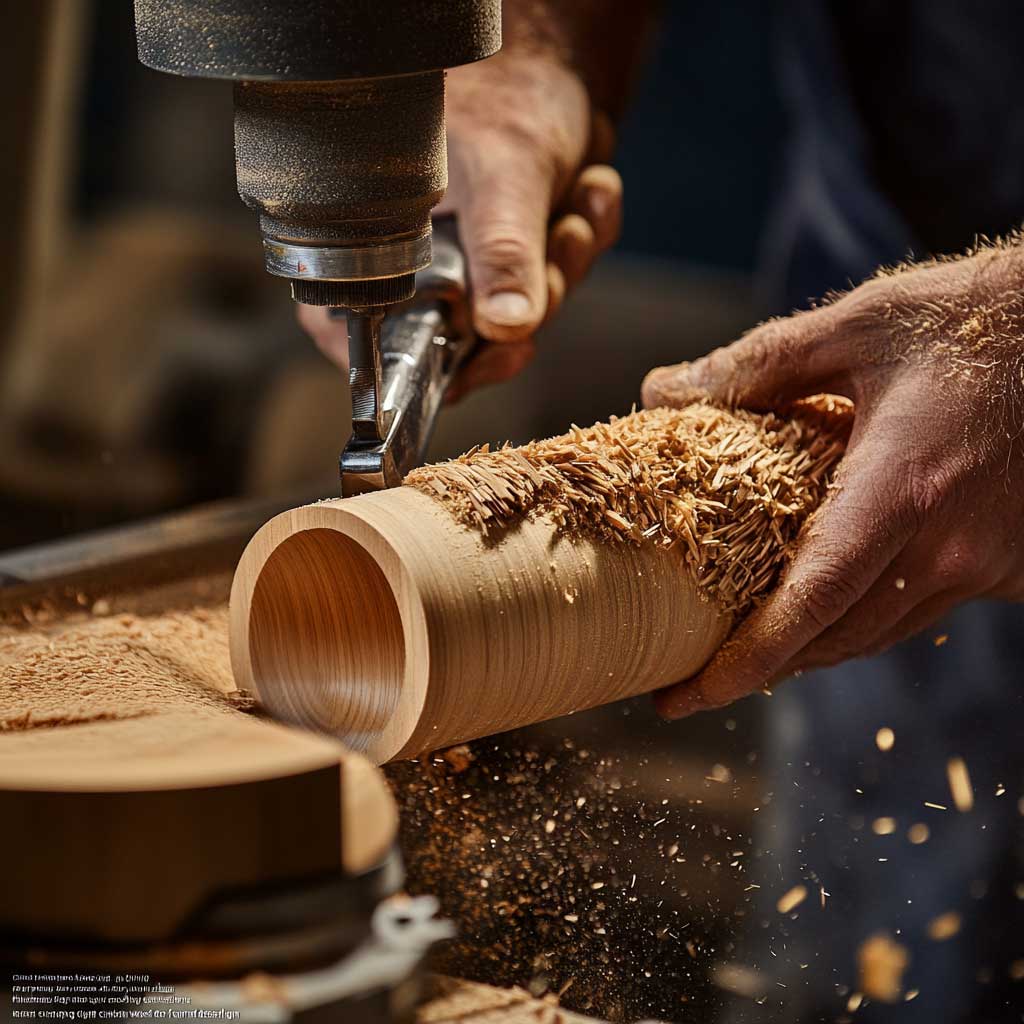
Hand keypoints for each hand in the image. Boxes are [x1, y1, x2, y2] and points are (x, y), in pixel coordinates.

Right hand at [298, 51, 622, 398]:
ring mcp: (469, 266)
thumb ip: (503, 251)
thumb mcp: (504, 175)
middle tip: (560, 236)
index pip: (363, 338)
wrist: (554, 63)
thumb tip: (506, 330)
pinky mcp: (515, 260)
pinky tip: (588, 187)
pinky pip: (557, 281)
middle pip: (468, 341)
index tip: (478, 363)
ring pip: (523, 315)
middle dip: (534, 293)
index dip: (416, 367)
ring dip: (567, 258)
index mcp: (374, 243)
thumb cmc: (505, 97)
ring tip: (577, 196)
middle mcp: (415, 263)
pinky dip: (582, 237)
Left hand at [642, 243, 1023, 717]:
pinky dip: (865, 614)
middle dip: (764, 668)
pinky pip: (923, 608)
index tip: (687, 696)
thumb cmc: (974, 318)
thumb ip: (756, 365)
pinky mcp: (1012, 563)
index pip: (813, 602)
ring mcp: (989, 561)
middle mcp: (952, 544)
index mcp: (904, 488)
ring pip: (881, 631)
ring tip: (748, 647)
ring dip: (813, 647)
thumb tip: (661, 391)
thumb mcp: (858, 325)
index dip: (747, 660)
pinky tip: (828, 598)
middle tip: (694, 678)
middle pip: (839, 636)